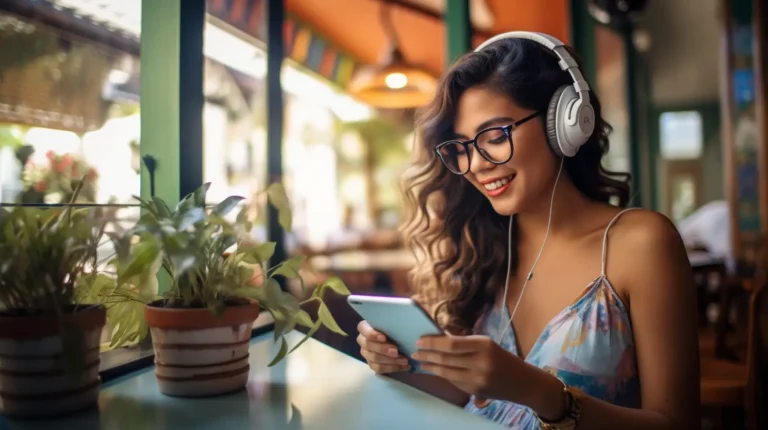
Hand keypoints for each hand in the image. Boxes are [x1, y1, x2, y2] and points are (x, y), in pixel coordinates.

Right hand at [356, 320, 410, 373]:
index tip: (384, 338)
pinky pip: (379, 368)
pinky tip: (404, 366)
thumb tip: (401, 324)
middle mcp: (363, 340)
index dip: (372, 334)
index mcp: (365, 327)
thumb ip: (392, 324)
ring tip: (404, 360)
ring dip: (390, 360)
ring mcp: (366, 353)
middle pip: (369, 346)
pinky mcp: (371, 364)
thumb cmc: (394, 328)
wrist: (398, 341)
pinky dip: (393, 368)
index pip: (363, 329)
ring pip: (374, 359)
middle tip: (396, 351)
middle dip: (383, 349)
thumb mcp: (393, 323)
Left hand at [411, 335, 530, 401]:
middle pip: (446, 358)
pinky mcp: (476, 391)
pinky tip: (434, 370)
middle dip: (427, 354)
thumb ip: (464, 343)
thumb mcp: (486, 345)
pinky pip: (453, 381)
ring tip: (420, 361)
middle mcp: (481, 361)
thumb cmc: (502, 358)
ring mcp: (478, 378)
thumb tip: (438, 338)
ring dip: (430, 366)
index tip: (420, 340)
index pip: (451, 343)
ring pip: (447, 371)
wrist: (523, 382)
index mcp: (483, 344)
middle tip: (415, 351)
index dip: (432, 342)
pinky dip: (441, 374)